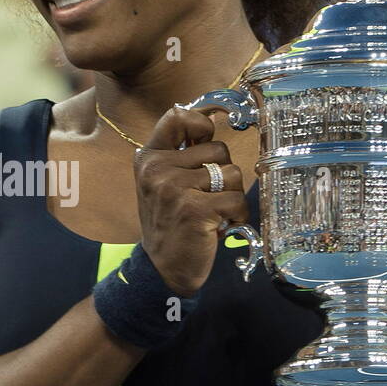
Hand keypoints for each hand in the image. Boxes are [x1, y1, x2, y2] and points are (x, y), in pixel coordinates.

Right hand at [134, 106, 249, 296]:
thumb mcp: (162, 182)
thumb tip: (210, 119)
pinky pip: (236, 198)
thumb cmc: (170, 223)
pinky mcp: (194, 210)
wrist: (162, 269)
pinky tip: (220, 225)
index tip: (204, 145)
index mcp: (149, 158)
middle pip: (218, 149)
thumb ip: (179, 153)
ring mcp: (174, 189)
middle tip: (206, 197)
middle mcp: (158, 169)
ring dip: (231, 195)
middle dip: (223, 174)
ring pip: (231, 173)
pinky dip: (237, 214)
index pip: (178, 116)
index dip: (201, 125)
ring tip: (213, 212)